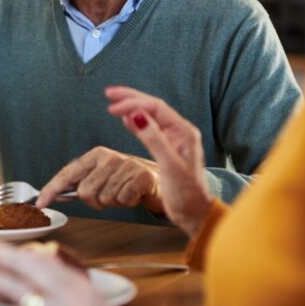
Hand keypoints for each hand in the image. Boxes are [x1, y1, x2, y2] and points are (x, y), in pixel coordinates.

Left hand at [37, 147, 164, 212]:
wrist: (158, 178)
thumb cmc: (125, 179)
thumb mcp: (101, 177)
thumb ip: (80, 183)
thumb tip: (55, 194)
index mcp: (95, 155)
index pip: (67, 174)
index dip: (51, 190)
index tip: (40, 204)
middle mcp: (108, 157)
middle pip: (85, 192)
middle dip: (94, 202)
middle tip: (108, 196)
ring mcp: (125, 165)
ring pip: (104, 199)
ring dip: (113, 202)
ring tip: (123, 192)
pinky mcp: (141, 176)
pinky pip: (123, 201)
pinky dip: (127, 202)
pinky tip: (134, 194)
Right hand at [105, 86, 212, 235]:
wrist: (195, 212)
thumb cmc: (187, 193)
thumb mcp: (169, 165)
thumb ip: (154, 139)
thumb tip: (136, 116)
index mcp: (184, 132)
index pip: (155, 108)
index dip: (133, 104)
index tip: (112, 107)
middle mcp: (180, 132)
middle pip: (152, 107)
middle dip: (130, 98)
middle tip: (109, 93)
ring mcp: (173, 139)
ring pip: (150, 115)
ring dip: (132, 107)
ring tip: (114, 101)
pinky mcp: (167, 148)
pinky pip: (149, 128)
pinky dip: (136, 121)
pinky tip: (126, 119)